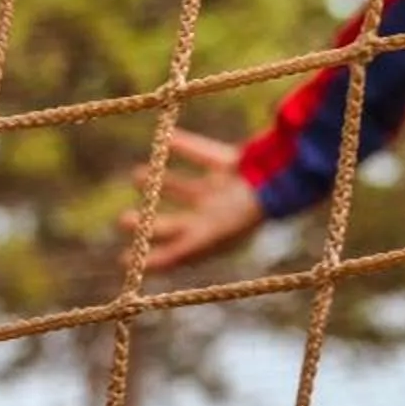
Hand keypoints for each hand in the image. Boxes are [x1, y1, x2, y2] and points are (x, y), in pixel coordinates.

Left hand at [126, 128, 265, 272]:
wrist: (280, 181)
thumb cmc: (245, 214)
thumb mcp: (208, 238)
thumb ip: (176, 253)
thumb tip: (136, 267)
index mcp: (213, 237)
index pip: (178, 252)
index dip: (152, 258)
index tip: (123, 260)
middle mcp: (217, 216)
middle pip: (178, 223)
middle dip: (150, 223)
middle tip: (124, 220)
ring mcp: (225, 190)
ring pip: (188, 189)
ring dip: (164, 183)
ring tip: (136, 175)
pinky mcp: (232, 164)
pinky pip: (202, 153)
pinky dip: (184, 146)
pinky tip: (165, 138)